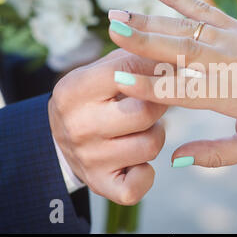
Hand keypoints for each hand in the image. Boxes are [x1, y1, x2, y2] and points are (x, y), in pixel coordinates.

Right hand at [48, 49, 166, 203]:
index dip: (158, 68)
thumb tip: (174, 50)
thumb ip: (132, 58)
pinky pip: (139, 186)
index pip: (128, 72)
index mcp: (74, 90)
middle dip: (160, 104)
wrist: (60, 138)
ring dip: (155, 134)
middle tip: (156, 101)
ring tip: (142, 128)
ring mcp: (89, 159)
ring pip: (151, 145)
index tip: (175, 67)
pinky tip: (138, 161)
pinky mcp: (101, 184)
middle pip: (146, 112)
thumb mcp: (100, 71)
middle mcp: (78, 126)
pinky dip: (146, 174)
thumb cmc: (93, 98)